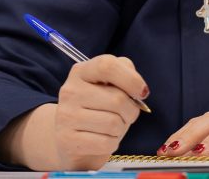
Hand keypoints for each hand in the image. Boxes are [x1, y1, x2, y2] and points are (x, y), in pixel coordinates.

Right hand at [53, 55, 148, 169]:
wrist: (74, 140)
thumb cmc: (100, 109)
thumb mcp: (110, 87)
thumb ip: (125, 76)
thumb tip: (139, 90)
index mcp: (81, 72)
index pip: (107, 66)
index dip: (131, 79)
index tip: (142, 93)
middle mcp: (70, 91)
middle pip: (117, 99)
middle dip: (131, 111)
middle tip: (126, 115)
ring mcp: (66, 115)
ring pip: (114, 123)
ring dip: (121, 128)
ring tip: (111, 128)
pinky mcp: (67, 139)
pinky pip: (106, 142)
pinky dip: (112, 143)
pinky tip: (102, 139)